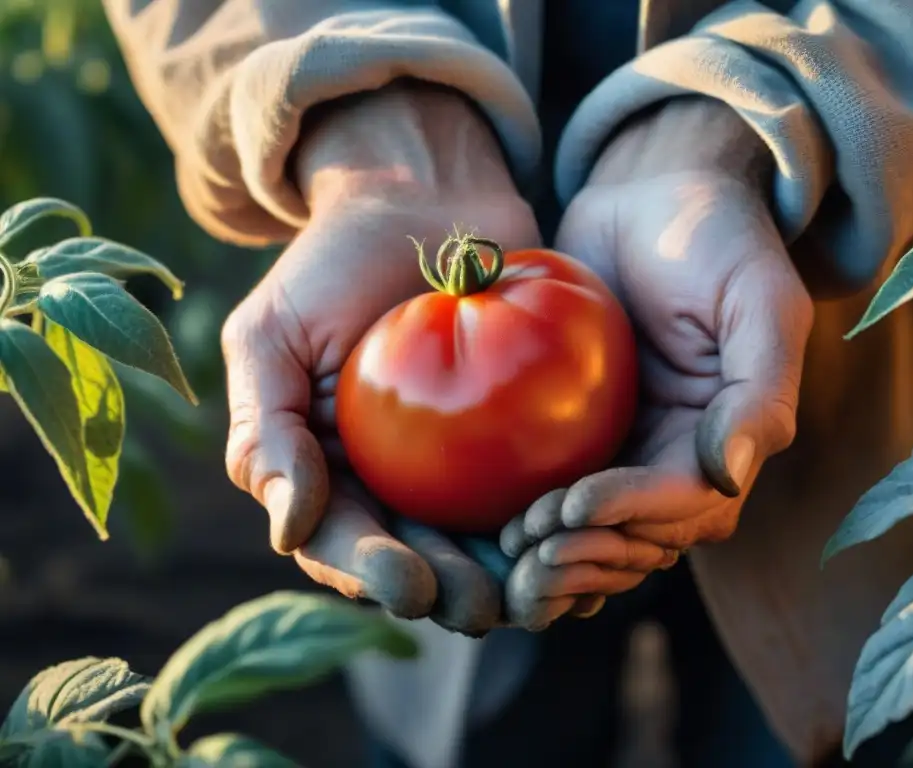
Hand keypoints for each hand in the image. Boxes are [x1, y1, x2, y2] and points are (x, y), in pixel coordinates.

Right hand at [221, 85, 540, 634]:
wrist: (423, 197)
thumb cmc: (334, 264)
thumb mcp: (273, 334)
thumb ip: (268, 431)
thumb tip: (287, 531)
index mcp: (332, 474)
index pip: (346, 542)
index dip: (374, 573)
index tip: (411, 581)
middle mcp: (397, 481)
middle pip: (424, 557)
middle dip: (451, 592)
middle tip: (487, 604)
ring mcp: (464, 464)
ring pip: (487, 539)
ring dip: (511, 575)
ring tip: (539, 588)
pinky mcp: (525, 436)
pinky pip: (543, 487)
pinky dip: (561, 517)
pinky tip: (584, 534)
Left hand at [500, 98, 813, 628]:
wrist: (652, 194)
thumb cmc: (713, 237)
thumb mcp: (758, 296)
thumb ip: (759, 387)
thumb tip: (730, 473)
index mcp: (725, 438)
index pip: (685, 503)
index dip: (631, 516)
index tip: (569, 508)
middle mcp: (676, 455)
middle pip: (640, 537)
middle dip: (588, 552)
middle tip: (525, 544)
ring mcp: (624, 447)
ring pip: (597, 532)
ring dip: (557, 556)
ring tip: (505, 552)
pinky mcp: (574, 431)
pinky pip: (555, 489)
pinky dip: (532, 524)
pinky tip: (489, 529)